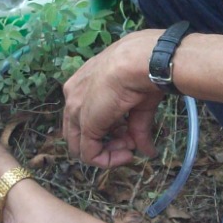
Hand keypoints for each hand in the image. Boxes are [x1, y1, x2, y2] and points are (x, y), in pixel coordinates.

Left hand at [61, 30, 164, 167]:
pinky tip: (127, 154)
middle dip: (105, 144)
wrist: (139, 61)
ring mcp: (76, 110)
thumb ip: (137, 128)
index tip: (129, 135)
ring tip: (130, 148)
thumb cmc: (140, 71)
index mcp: (82, 84)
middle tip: (129, 146)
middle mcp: (73, 96)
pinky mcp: (84, 124)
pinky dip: (108, 160)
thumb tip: (148, 151)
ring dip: (108, 153)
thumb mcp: (138, 103)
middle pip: (79, 133)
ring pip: (82, 146)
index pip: (84, 116)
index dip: (108, 131)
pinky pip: (90, 154)